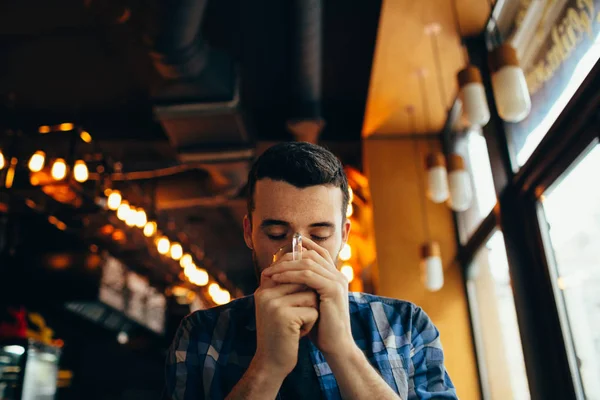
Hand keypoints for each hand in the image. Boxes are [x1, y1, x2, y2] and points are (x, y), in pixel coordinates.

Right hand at [252, 274, 318, 380]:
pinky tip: (298, 334)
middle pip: (303, 281)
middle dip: (309, 298)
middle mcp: (265, 293)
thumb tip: (309, 264)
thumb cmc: (281, 333)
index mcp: (263, 289)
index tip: (303, 298)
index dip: (302, 279)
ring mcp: (273, 303)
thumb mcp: (279, 307)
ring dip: (311, 312)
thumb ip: (288, 287)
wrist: (271, 363)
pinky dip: (311, 324)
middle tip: (299, 316)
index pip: (288, 269)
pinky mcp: (284, 316)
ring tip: (298, 325)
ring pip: (310, 295)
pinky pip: (312, 311)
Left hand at [262, 238, 354, 357]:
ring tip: (269, 272)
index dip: (302, 248)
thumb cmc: (321, 328)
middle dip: (288, 258)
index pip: (319, 253)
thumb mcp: (311, 304)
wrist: (336, 346)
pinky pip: (308, 276)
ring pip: (308, 263)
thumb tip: (282, 278)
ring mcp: (337, 281)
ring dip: (285, 266)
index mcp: (335, 277)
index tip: (281, 250)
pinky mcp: (333, 289)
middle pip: (311, 256)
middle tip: (270, 265)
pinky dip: (290, 275)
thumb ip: (303, 289)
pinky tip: (277, 279)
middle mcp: (338, 276)